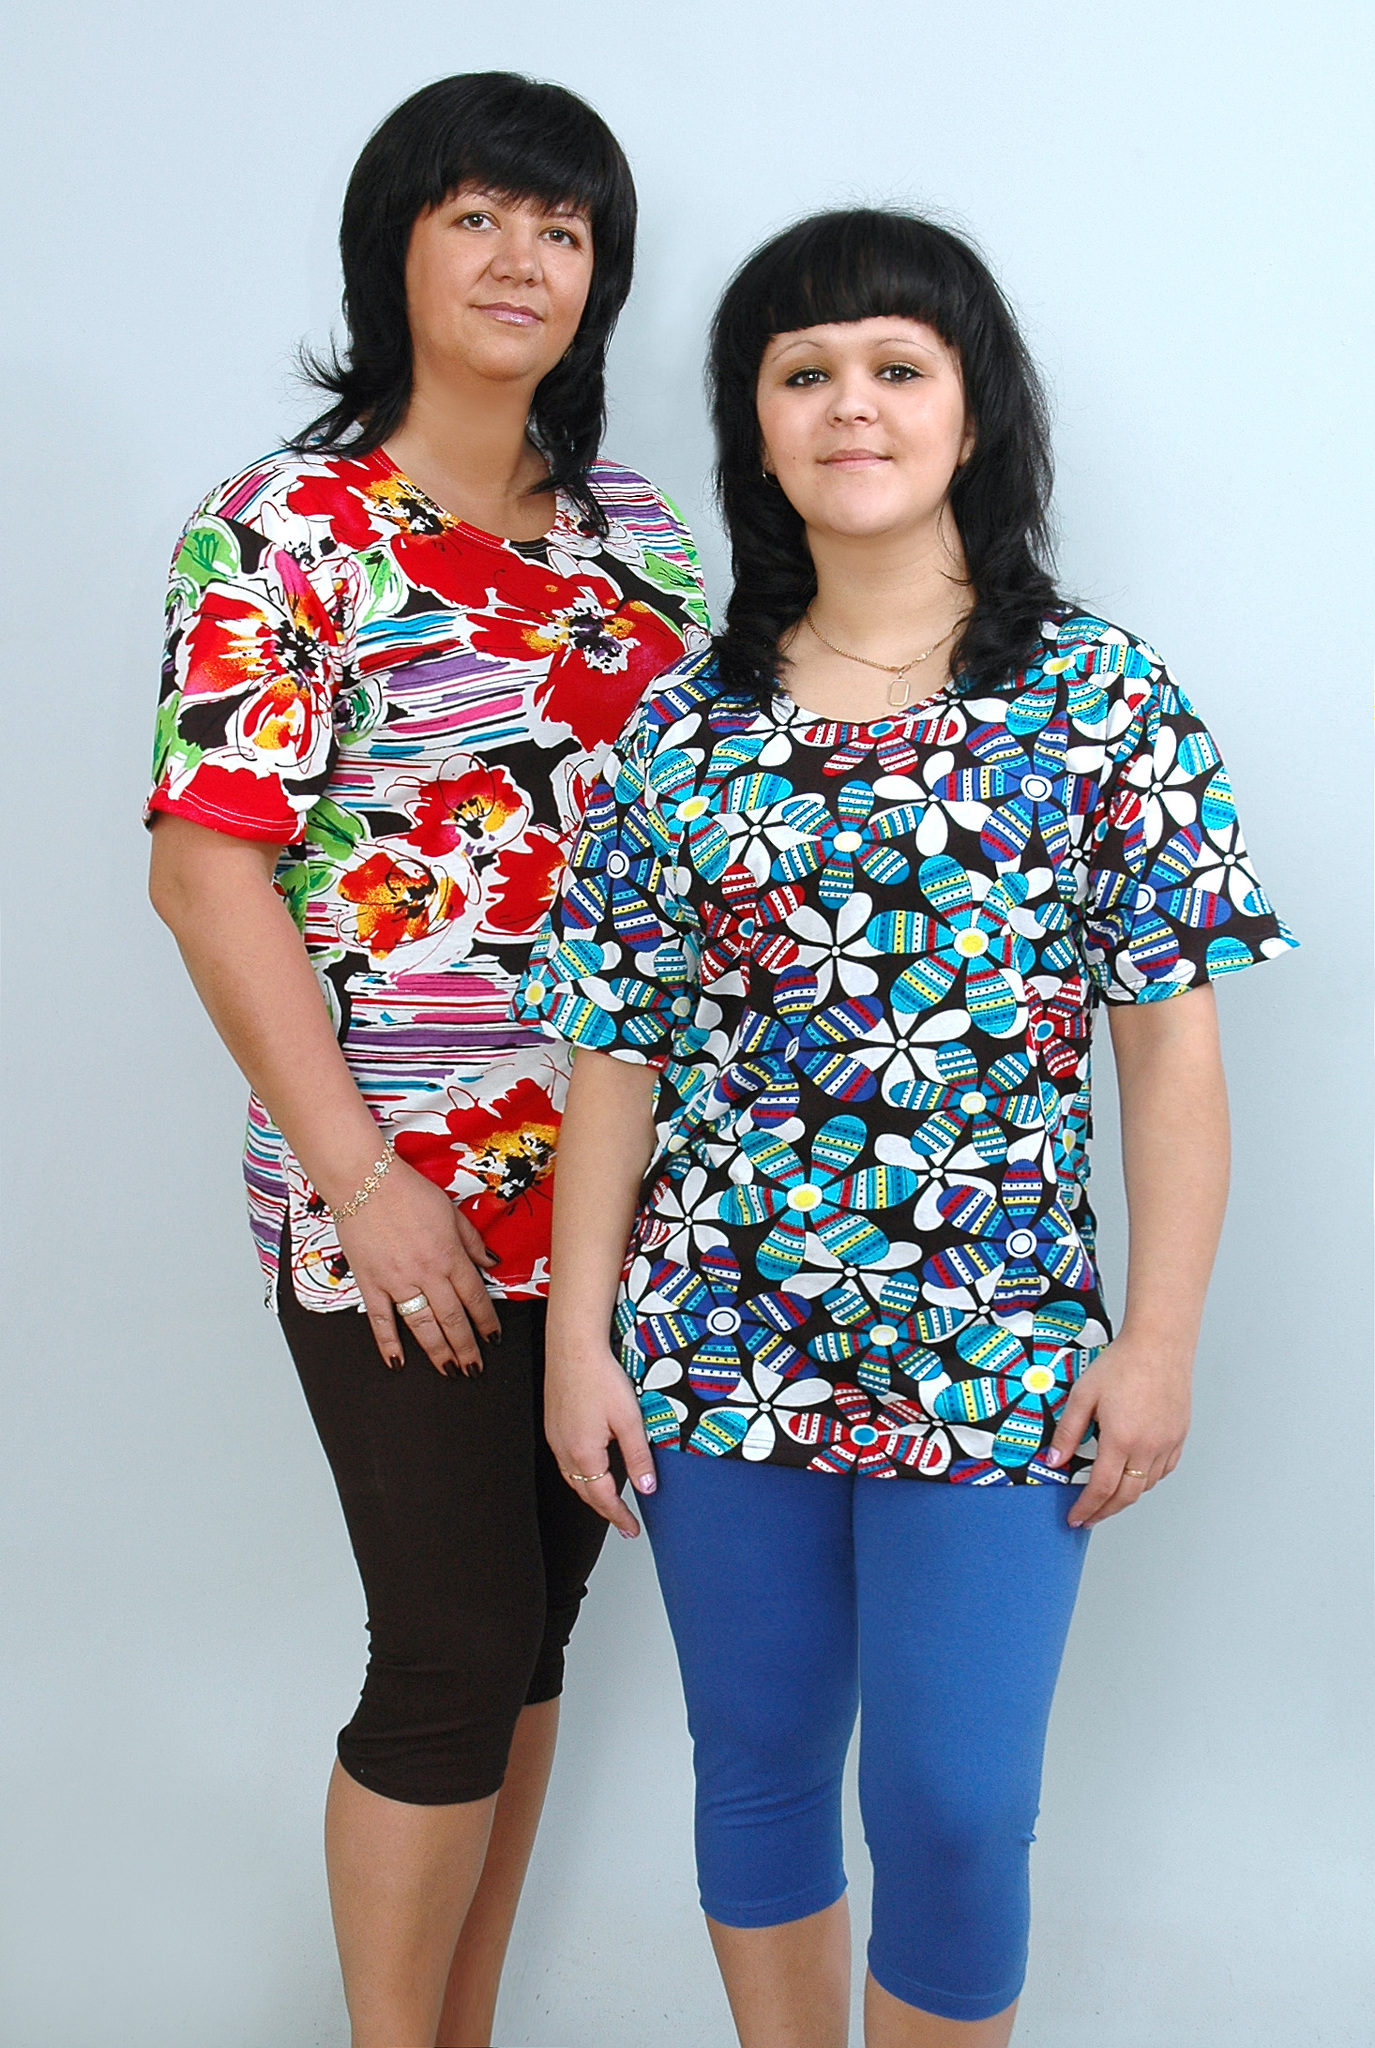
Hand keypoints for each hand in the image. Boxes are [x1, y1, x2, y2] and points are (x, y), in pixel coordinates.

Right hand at [335, 1155, 499, 1375]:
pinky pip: (380, 1321)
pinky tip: (397, 1362)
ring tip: (449, 1371)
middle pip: (452, 1319)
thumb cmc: (407, 1191)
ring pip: (422, 1326)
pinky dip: (388, 1345)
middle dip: (466, 1347)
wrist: (365, 1183)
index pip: (475, 1297)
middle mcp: (427, 1273)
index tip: (493, 1338)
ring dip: (438, 1352)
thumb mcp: (451, 1210)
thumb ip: (472, 1240)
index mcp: (449, 1255)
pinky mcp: (371, 1284)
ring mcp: (397, 1282)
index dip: (487, 1321)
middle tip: (474, 1367)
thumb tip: (491, 1262)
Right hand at [545, 1334, 656, 1538]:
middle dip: (606, 1510)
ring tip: (609, 1501)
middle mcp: (563, 1449)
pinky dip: (580, 1474)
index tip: (632, 1528)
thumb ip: (638, 1457)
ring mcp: (555, 1437)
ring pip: (573, 1478)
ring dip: (591, 1493)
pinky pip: (565, 1460)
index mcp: (583, 1453)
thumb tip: (646, 1487)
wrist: (573, 1345)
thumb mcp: (629, 1419)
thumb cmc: (599, 1375)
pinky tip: (591, 1468)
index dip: (620, 1517)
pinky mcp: (553, 1424)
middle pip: (585, 1492)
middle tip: (624, 1522)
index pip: (603, 1498)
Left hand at [1045, 1331, 1192, 1528]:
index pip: (1102, 1488)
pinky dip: (1147, 1481)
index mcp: (1121, 1439)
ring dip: (1126, 1498)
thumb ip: (1068, 1432)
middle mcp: (1148, 1447)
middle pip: (1127, 1496)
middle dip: (1105, 1512)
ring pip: (1147, 1486)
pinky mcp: (1179, 1436)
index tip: (1075, 1518)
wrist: (1159, 1345)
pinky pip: (1163, 1470)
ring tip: (1107, 1499)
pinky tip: (1134, 1477)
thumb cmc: (1121, 1365)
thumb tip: (1054, 1462)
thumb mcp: (1083, 1395)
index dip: (1087, 1508)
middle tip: (1089, 1518)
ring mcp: (1167, 1443)